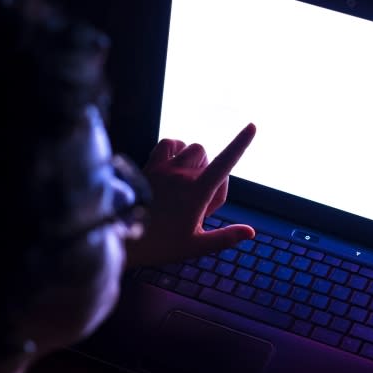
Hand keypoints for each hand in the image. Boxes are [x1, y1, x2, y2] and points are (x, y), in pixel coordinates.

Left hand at [126, 123, 256, 266]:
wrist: (119, 239)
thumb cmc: (159, 245)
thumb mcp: (195, 246)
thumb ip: (225, 237)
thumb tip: (251, 231)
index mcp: (196, 193)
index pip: (225, 163)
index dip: (240, 143)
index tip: (253, 126)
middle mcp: (181, 175)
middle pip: (209, 157)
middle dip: (213, 173)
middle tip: (202, 201)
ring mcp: (163, 168)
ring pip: (191, 148)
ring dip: (197, 160)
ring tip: (189, 185)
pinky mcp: (149, 166)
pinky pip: (168, 143)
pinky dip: (176, 148)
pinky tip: (175, 164)